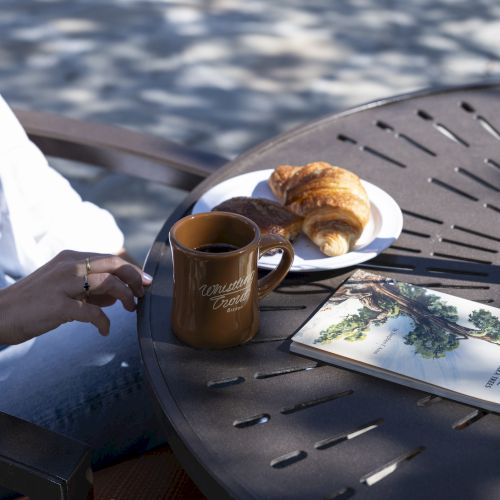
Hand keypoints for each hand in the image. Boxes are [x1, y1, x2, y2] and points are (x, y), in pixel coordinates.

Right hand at [0, 250, 152, 343]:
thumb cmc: (33, 303)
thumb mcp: (64, 287)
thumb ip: (90, 288)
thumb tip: (117, 295)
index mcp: (71, 258)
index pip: (110, 258)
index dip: (131, 270)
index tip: (144, 282)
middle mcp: (68, 266)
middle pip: (114, 264)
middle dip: (135, 278)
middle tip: (142, 293)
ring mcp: (62, 284)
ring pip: (107, 283)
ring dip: (125, 296)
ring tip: (130, 309)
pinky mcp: (57, 306)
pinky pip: (91, 312)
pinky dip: (103, 322)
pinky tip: (104, 330)